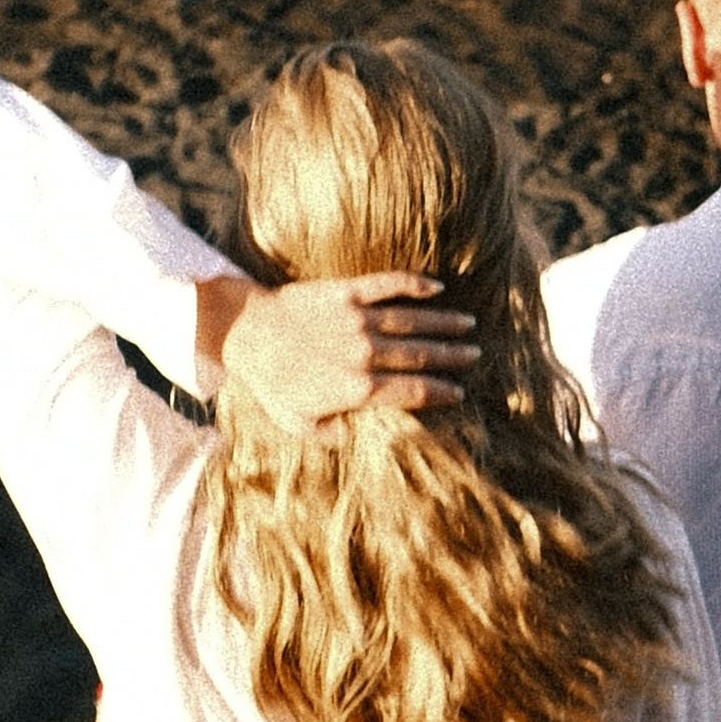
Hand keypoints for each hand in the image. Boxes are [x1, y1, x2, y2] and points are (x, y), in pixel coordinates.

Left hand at [202, 270, 478, 431]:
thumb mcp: (297, 423)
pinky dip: (415, 284)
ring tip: (468, 324)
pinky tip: (437, 286)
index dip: (439, 392)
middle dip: (452, 356)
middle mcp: (365, 354)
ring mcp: (358, 320)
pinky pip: (389, 286)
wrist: (245, 333)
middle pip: (421, 355)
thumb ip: (330, 436)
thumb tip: (357, 437)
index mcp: (358, 389)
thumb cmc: (270, 383)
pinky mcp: (347, 292)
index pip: (412, 391)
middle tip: (475, 355)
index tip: (458, 391)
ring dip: (444, 323)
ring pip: (414, 321)